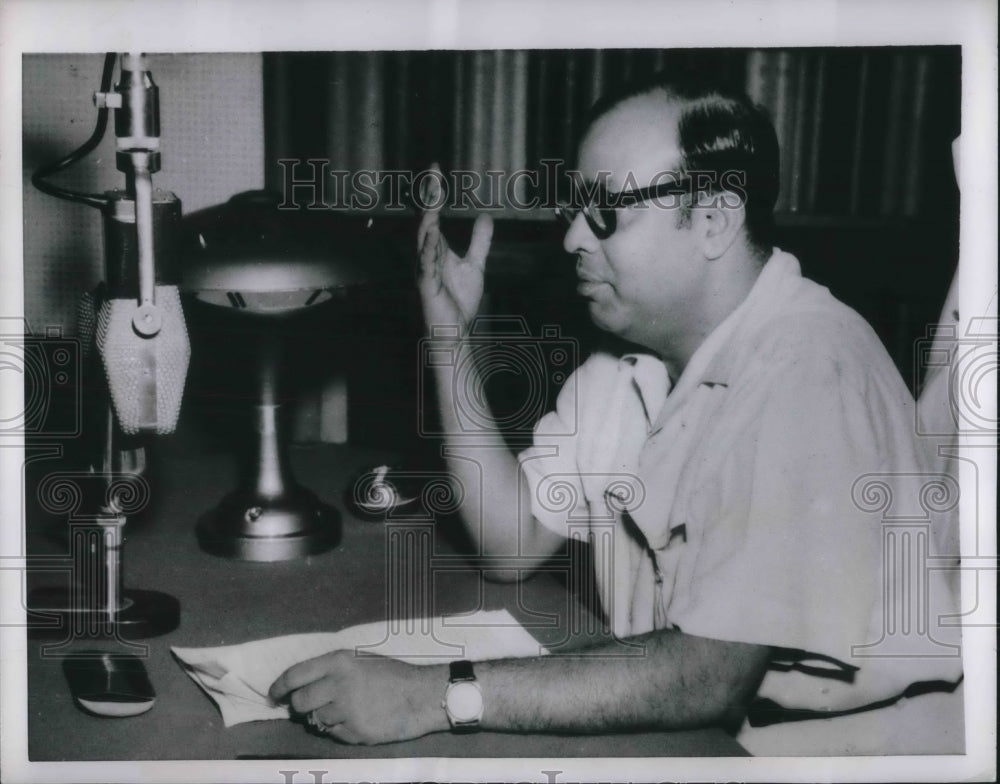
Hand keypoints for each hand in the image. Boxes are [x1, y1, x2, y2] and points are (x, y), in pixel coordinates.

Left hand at [268, 651, 448, 744]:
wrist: (422, 695)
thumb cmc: (392, 675)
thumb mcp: (360, 661)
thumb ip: (331, 672)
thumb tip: (301, 689)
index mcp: (339, 661)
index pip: (295, 675)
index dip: (279, 687)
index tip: (274, 695)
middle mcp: (339, 684)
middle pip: (300, 702)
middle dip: (300, 707)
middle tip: (309, 707)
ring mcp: (346, 710)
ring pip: (316, 720)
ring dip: (324, 718)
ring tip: (347, 710)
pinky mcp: (355, 731)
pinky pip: (334, 734)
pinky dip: (340, 730)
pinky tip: (358, 719)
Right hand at [417, 163, 493, 334]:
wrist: (454, 331)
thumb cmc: (458, 301)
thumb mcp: (475, 265)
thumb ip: (479, 241)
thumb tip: (485, 216)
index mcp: (436, 248)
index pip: (432, 214)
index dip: (433, 193)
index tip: (436, 169)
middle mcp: (427, 255)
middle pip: (425, 220)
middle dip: (428, 198)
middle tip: (432, 174)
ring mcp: (425, 270)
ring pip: (422, 240)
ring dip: (427, 219)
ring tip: (432, 199)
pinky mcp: (426, 287)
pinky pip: (425, 265)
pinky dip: (428, 249)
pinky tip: (432, 235)